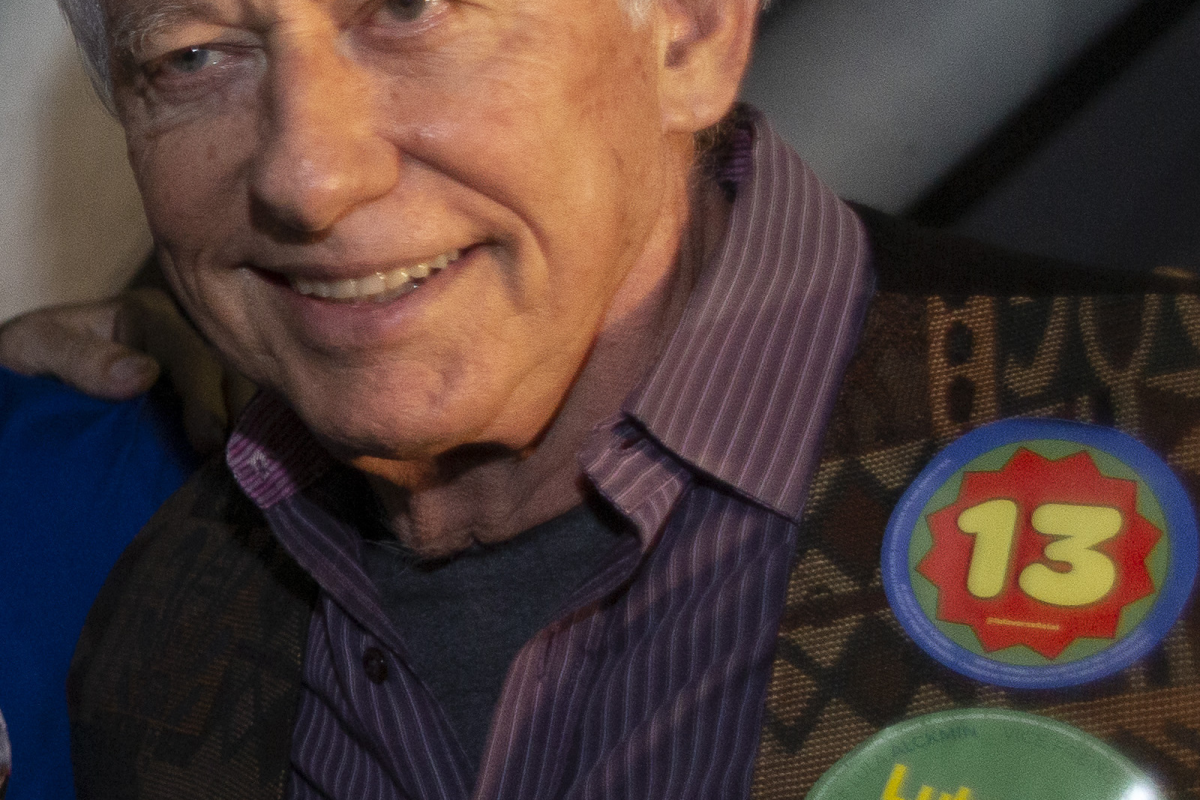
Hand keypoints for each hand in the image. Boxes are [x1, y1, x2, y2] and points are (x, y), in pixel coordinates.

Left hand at [0, 289, 254, 453]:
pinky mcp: (203, 398)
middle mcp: (187, 337)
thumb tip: (143, 374)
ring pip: (244, 395)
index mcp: (151, 315)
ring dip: (251, 431)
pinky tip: (248, 465)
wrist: (28, 382)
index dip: (204, 398)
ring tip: (250, 469)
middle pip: (233, 373)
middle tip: (243, 464)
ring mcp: (200, 369)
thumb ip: (82, 359)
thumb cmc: (30, 360)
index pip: (193, 353)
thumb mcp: (38, 348)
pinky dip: (244, 438)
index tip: (207, 443)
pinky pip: (233, 414)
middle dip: (243, 417)